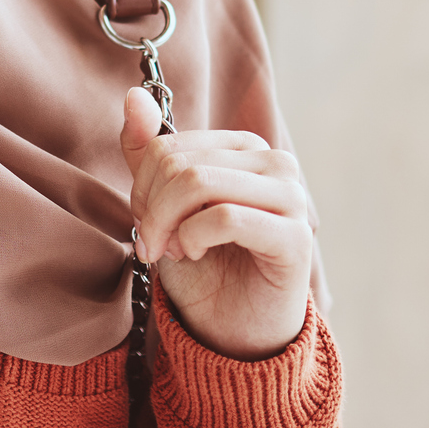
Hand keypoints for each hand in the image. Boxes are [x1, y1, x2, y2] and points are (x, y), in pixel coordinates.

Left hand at [119, 88, 314, 361]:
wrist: (236, 331)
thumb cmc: (205, 266)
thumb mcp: (164, 206)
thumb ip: (148, 153)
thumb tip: (133, 96)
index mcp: (244, 147)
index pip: (168, 145)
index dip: (141, 187)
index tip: (144, 222)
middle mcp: (275, 162)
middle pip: (179, 165)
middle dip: (151, 209)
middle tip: (153, 242)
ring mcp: (291, 196)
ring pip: (199, 184)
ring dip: (168, 226)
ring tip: (174, 251)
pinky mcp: (294, 236)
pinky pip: (225, 218)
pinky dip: (194, 238)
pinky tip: (196, 254)